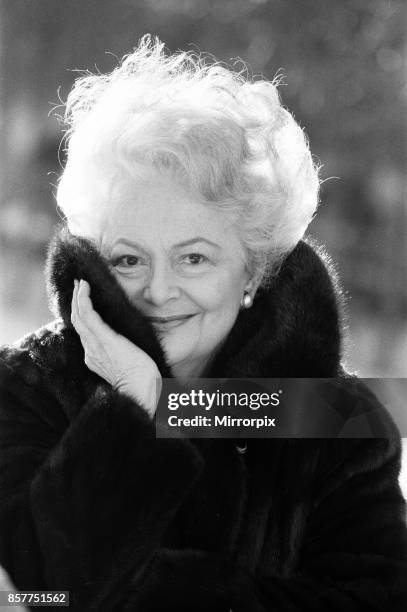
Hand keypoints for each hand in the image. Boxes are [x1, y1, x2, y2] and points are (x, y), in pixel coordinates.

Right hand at [71, 279, 160, 417]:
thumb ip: (123, 353)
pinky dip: (83, 298)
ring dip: (77, 296)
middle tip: (77, 285)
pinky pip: (87, 314)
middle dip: (75, 302)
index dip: (80, 315)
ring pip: (78, 315)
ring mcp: (95, 344)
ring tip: (80, 282)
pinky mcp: (103, 338)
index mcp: (95, 358)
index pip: (84, 332)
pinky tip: (85, 287)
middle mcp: (90, 350)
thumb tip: (128, 344)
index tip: (83, 301)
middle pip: (77, 321)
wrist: (141, 390)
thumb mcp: (128, 364)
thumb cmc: (141, 380)